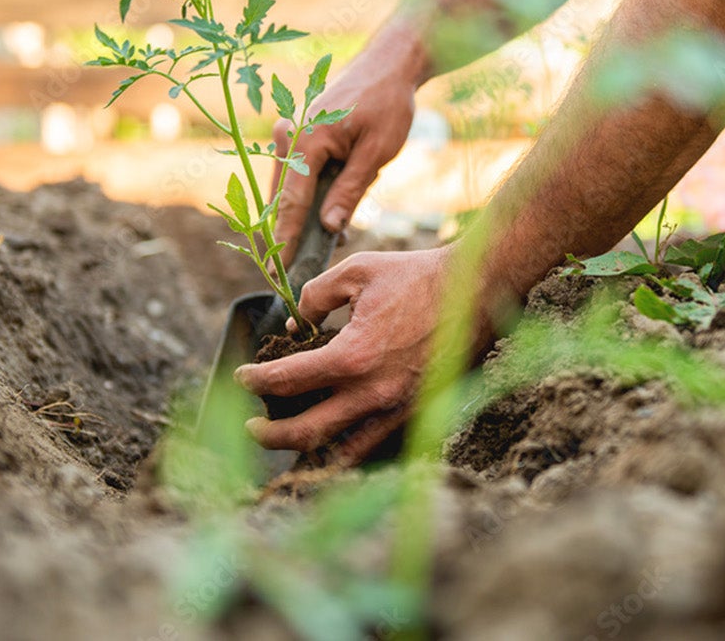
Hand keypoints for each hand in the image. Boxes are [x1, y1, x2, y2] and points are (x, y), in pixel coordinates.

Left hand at [234, 247, 459, 463]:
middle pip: (307, 433)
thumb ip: (314, 297)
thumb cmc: (418, 276)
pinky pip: (379, 448)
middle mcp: (375, 394)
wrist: (482, 289)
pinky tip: (334, 441)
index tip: (242, 377)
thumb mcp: (355, 272)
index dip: (255, 381)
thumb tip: (295, 324)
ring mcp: (401, 411)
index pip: (287, 381)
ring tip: (289, 441)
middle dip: (270, 435)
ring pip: (344, 453)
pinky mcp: (422, 416)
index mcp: (353, 357)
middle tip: (251, 427)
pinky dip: (350, 451)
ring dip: (309, 451)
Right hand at [271, 36, 424, 257]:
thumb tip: (329, 227)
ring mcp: (287, 132)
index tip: (281, 268)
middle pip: (283, 196)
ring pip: (287, 186)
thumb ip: (350, 191)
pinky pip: (294, 172)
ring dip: (301, 213)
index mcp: (304, 140)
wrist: (388, 65)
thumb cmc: (387, 105)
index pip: (292, 202)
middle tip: (299, 265)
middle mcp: (286, 135)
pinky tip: (327, 212)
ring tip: (325, 239)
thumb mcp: (376, 153)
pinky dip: (306, 194)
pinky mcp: (295, 133)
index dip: (287, 238)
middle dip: (292, 230)